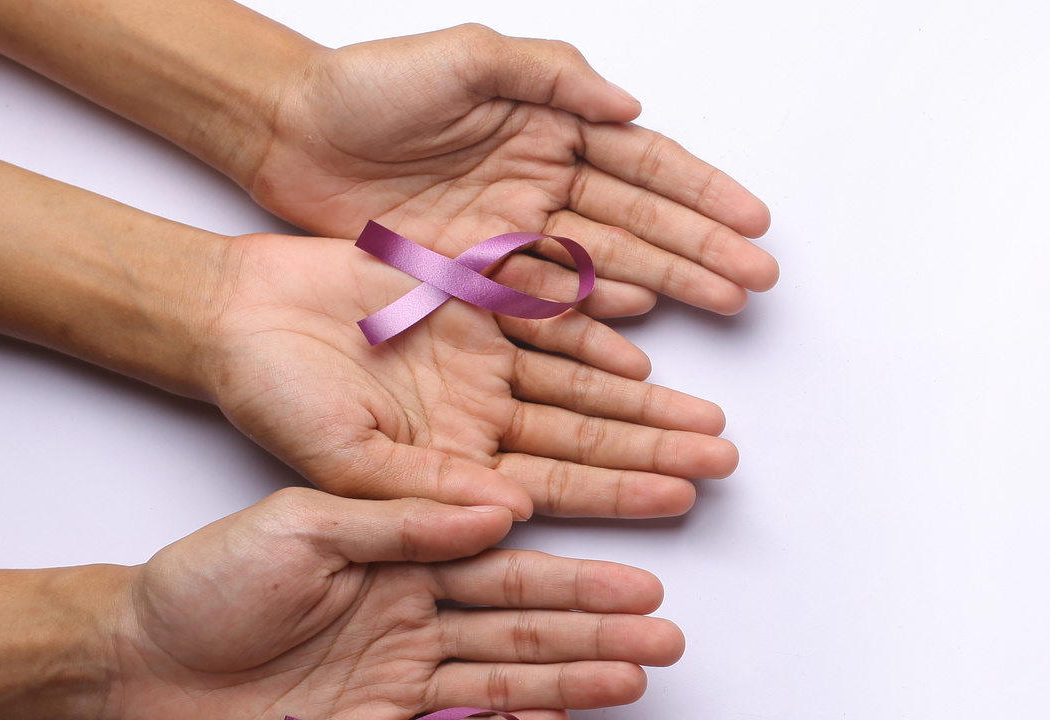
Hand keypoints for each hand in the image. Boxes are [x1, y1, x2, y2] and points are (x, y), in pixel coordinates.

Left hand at [103, 489, 681, 719]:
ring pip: (508, 689)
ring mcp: (403, 689)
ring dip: (578, 690)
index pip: (508, 569)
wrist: (129, 668)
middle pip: (527, 632)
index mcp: (401, 560)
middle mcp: (416, 624)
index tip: (645, 584)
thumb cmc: (200, 583)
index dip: (578, 580)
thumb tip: (499, 508)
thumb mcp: (297, 528)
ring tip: (643, 688)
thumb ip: (396, 521)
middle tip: (671, 643)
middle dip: (602, 636)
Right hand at [202, 231, 736, 515]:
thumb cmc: (264, 408)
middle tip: (724, 462)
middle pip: (582, 445)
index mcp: (448, 485)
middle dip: (654, 454)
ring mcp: (476, 368)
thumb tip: (506, 518)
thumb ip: (420, 500)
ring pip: (577, 387)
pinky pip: (541, 314)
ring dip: (642, 400)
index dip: (618, 506)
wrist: (225, 319)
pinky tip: (641, 336)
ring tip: (709, 417)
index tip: (682, 512)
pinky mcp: (468, 305)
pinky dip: (589, 321)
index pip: (550, 502)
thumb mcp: (333, 473)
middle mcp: (475, 430)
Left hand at [249, 26, 776, 317]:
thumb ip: (549, 74)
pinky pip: (550, 305)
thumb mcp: (465, 57)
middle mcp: (544, 185)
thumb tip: (627, 105)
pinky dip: (596, 320)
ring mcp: (516, 236)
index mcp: (551, 127)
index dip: (701, 191)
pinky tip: (640, 332)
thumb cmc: (370, 87)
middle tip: (758, 278)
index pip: (644, 163)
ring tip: (726, 305)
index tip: (752, 218)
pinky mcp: (479, 278)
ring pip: (611, 266)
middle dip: (705, 249)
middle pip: (643, 222)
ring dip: (671, 286)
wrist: (290, 134)